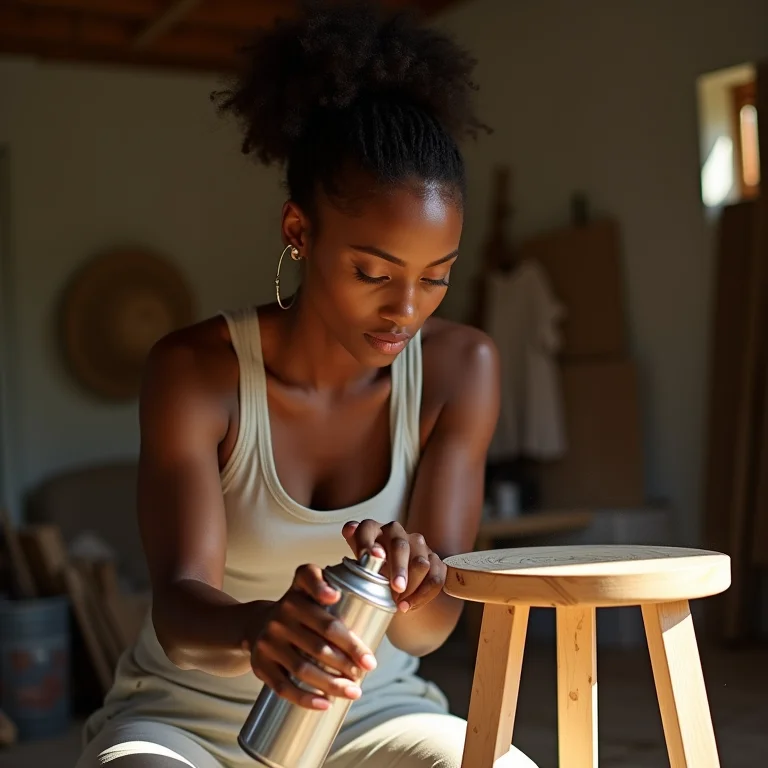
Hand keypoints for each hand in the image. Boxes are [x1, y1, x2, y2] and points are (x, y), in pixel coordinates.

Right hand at [247, 563, 377, 709]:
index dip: (351, 644)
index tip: (370, 662)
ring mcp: (268, 643)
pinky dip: (305, 698)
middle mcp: (279, 620)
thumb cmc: (295, 608)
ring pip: (302, 669)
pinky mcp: (259, 664)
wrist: (255, 622)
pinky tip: (325, 704)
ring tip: (352, 692)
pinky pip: (283, 686)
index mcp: (296, 599)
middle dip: (345, 666)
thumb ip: (320, 583)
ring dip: (331, 685)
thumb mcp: (305, 584)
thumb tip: (335, 596)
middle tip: (363, 676)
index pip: (328, 625)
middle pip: (318, 648)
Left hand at [342, 520, 446, 612]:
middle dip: (399, 568)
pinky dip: (423, 594)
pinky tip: (409, 605)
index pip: (367, 529)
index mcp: (373, 530)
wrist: (391, 580)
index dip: (367, 542)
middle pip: (400, 545)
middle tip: (396, 587)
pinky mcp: (433, 559)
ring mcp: (417, 544)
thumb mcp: (358, 562)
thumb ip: (356, 550)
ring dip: (412, 585)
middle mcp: (396, 532)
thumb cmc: (371, 569)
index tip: (368, 558)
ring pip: (421, 563)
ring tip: (399, 603)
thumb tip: (350, 530)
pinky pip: (436, 576)